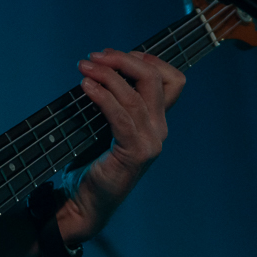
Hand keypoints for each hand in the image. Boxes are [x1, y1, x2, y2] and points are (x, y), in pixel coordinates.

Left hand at [58, 49, 185, 245]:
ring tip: (83, 68)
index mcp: (157, 121)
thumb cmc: (92, 163)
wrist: (85, 202)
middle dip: (124, 60)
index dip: (149, 60)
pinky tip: (85, 87)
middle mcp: (159, 130)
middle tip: (95, 56)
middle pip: (155, 80)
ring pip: (135, 95)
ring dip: (107, 75)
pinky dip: (102, 96)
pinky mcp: (134, 153)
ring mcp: (150, 142)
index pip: (173, 80)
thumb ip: (115, 102)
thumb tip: (100, 67)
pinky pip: (120, 116)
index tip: (115, 54)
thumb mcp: (108, 126)